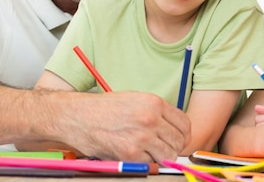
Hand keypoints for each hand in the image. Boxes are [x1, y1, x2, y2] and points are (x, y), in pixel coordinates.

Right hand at [56, 91, 190, 162]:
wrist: (78, 116)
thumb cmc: (103, 108)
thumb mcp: (135, 100)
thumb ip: (156, 112)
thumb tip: (172, 129)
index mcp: (154, 103)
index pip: (185, 124)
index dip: (183, 135)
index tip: (178, 139)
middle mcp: (151, 118)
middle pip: (178, 141)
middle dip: (172, 147)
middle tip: (162, 149)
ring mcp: (142, 137)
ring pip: (168, 156)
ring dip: (160, 157)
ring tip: (148, 152)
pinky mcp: (130, 153)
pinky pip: (150, 165)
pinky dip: (145, 163)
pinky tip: (135, 155)